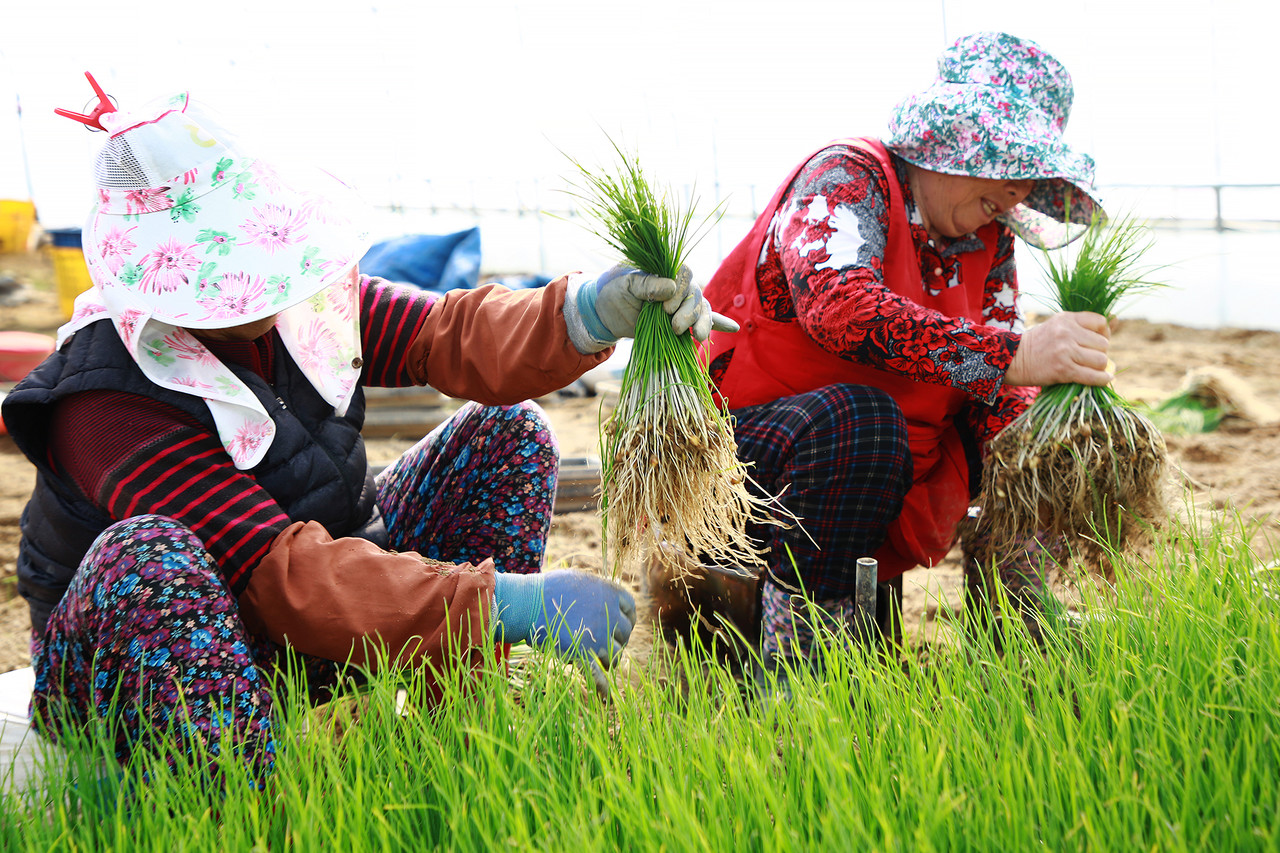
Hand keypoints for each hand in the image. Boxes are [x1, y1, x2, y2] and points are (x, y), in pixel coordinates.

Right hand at [492, 569, 636, 695]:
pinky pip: (598, 675)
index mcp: (610, 593)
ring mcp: (598, 635)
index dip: (627, 619)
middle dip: (616, 640)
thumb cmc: (550, 589)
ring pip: (614, 654)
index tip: (620, 625)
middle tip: (603, 644)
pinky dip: (603, 689)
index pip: (630, 609)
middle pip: (624, 634)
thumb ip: (598, 592)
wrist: (528, 603)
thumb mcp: (580, 581)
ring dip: (607, 659)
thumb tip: (609, 603)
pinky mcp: (583, 653)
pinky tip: (608, 700)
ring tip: (597, 660)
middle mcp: (609, 613)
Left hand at [565, 264, 738, 352]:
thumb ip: (647, 284)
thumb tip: (671, 288)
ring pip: (702, 311)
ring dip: (703, 324)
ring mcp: (681, 304)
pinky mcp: (680, 322)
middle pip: (697, 297)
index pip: (686, 276)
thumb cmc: (614, 290)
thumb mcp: (625, 283)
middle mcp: (679, 286)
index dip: (681, 293)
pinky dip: (719, 324)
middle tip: (674, 326)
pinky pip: (704, 320)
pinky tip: (733, 329)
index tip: (665, 308)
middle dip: (690, 314)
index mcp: (666, 270)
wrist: (605, 311)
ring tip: (698, 337)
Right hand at [1004, 311, 1111, 386]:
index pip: (1100, 322)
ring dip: (1099, 367)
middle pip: (1103, 344)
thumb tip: (1117, 320)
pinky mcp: (1063, 370)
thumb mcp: (1059, 326)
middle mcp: (1067, 332)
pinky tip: (1103, 379)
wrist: (1012, 359)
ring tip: (1090, 368)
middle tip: (1088, 358)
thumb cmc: (1038, 343)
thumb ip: (1085, 325)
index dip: (1103, 333)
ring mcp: (1065, 351)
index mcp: (1066, 319)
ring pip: (1101, 360)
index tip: (1095, 342)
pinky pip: (1093, 376)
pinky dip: (1102, 379)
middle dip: (1099, 352)